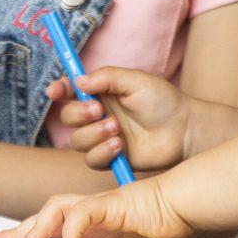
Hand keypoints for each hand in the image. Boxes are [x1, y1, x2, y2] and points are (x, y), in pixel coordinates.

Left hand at [0, 176, 192, 237]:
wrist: (185, 204)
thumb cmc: (165, 227)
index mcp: (93, 225)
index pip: (54, 228)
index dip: (31, 236)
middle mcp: (91, 213)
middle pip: (46, 216)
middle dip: (20, 230)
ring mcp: (100, 206)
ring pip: (56, 210)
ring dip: (38, 228)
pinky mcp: (112, 204)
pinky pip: (84, 213)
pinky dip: (73, 229)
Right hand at [47, 66, 189, 171]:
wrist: (183, 130)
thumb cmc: (163, 101)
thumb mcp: (135, 80)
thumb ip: (106, 77)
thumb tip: (79, 81)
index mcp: (100, 94)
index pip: (70, 91)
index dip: (58, 90)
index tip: (54, 91)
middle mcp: (97, 116)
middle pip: (67, 118)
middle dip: (78, 114)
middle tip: (99, 110)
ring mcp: (102, 139)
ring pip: (77, 141)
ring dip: (93, 134)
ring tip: (117, 129)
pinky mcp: (111, 159)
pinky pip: (92, 160)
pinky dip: (102, 152)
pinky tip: (120, 146)